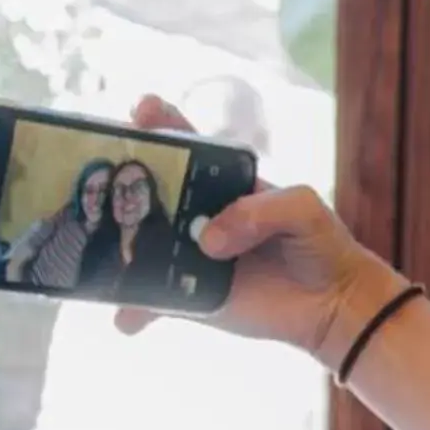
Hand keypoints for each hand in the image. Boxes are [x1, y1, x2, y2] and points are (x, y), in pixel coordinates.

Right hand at [119, 96, 410, 369]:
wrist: (334, 304)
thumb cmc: (320, 245)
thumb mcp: (303, 208)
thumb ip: (262, 210)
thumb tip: (208, 242)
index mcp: (220, 180)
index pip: (181, 143)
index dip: (156, 122)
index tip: (141, 110)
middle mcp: (194, 214)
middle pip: (144, 191)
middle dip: (117, 181)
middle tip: (103, 179)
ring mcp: (186, 256)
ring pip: (136, 246)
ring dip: (112, 246)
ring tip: (95, 249)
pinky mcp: (189, 298)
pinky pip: (151, 302)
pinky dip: (134, 310)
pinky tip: (126, 318)